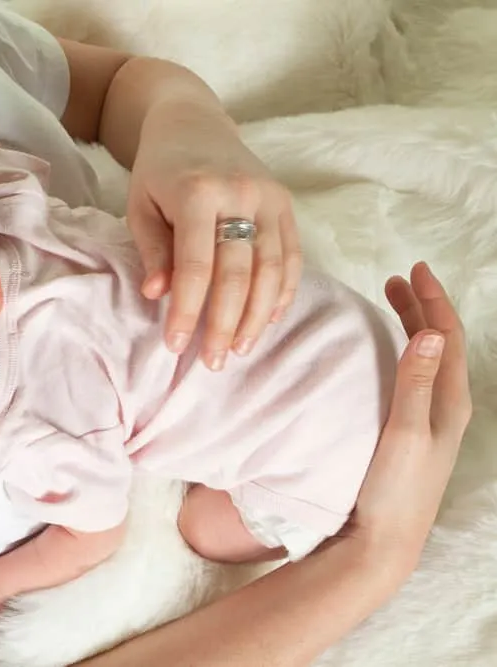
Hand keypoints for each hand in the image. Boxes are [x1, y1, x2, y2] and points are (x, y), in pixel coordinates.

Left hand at [126, 116, 301, 369]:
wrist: (192, 122)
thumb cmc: (158, 171)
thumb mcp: (140, 205)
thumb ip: (152, 249)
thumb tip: (157, 296)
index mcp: (196, 192)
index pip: (195, 266)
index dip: (187, 310)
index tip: (176, 345)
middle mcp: (240, 193)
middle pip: (239, 273)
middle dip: (226, 323)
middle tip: (214, 362)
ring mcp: (269, 197)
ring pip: (272, 269)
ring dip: (258, 316)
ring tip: (241, 349)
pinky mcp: (286, 201)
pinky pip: (292, 255)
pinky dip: (283, 291)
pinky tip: (269, 320)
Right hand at [340, 262, 471, 573]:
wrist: (386, 540)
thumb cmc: (396, 489)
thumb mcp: (405, 432)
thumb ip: (417, 382)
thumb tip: (430, 333)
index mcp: (450, 402)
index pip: (446, 337)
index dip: (431, 301)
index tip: (412, 270)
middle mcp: (447, 407)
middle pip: (440, 344)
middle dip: (421, 308)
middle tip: (397, 280)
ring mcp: (432, 422)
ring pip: (428, 360)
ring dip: (413, 329)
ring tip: (393, 306)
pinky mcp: (414, 433)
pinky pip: (416, 378)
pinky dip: (404, 354)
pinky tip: (390, 356)